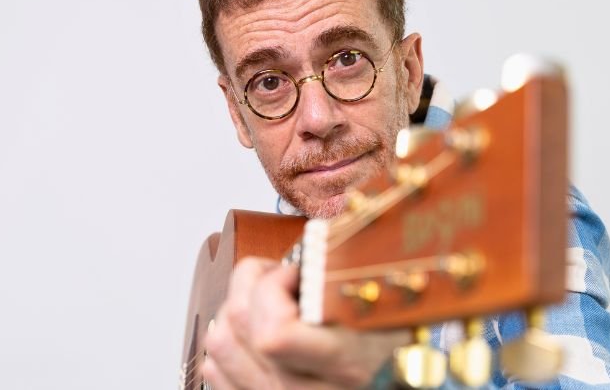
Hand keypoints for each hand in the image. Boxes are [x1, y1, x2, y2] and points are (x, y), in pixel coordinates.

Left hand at [202, 256, 409, 388]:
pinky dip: (228, 341)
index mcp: (344, 365)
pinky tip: (254, 330)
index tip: (295, 270)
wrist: (389, 388)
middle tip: (280, 274)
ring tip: (265, 298)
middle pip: (238, 326)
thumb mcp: (393, 315)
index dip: (274, 286)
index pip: (274, 332)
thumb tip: (324, 235)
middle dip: (252, 281)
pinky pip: (215, 370)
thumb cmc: (393, 353)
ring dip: (234, 308)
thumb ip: (355, 279)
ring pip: (219, 345)